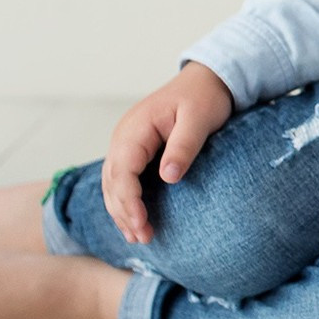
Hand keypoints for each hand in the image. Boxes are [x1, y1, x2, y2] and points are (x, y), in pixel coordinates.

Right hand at [102, 63, 232, 244]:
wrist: (206, 81)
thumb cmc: (204, 97)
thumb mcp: (199, 119)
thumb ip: (184, 146)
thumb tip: (169, 177)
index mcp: (135, 128)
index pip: (122, 170)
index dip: (128, 199)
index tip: (140, 222)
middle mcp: (123, 137)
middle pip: (112, 181)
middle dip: (123, 212)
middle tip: (143, 238)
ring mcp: (126, 144)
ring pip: (113, 184)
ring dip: (121, 211)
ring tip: (138, 237)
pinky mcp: (135, 152)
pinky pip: (122, 180)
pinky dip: (125, 201)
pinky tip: (135, 221)